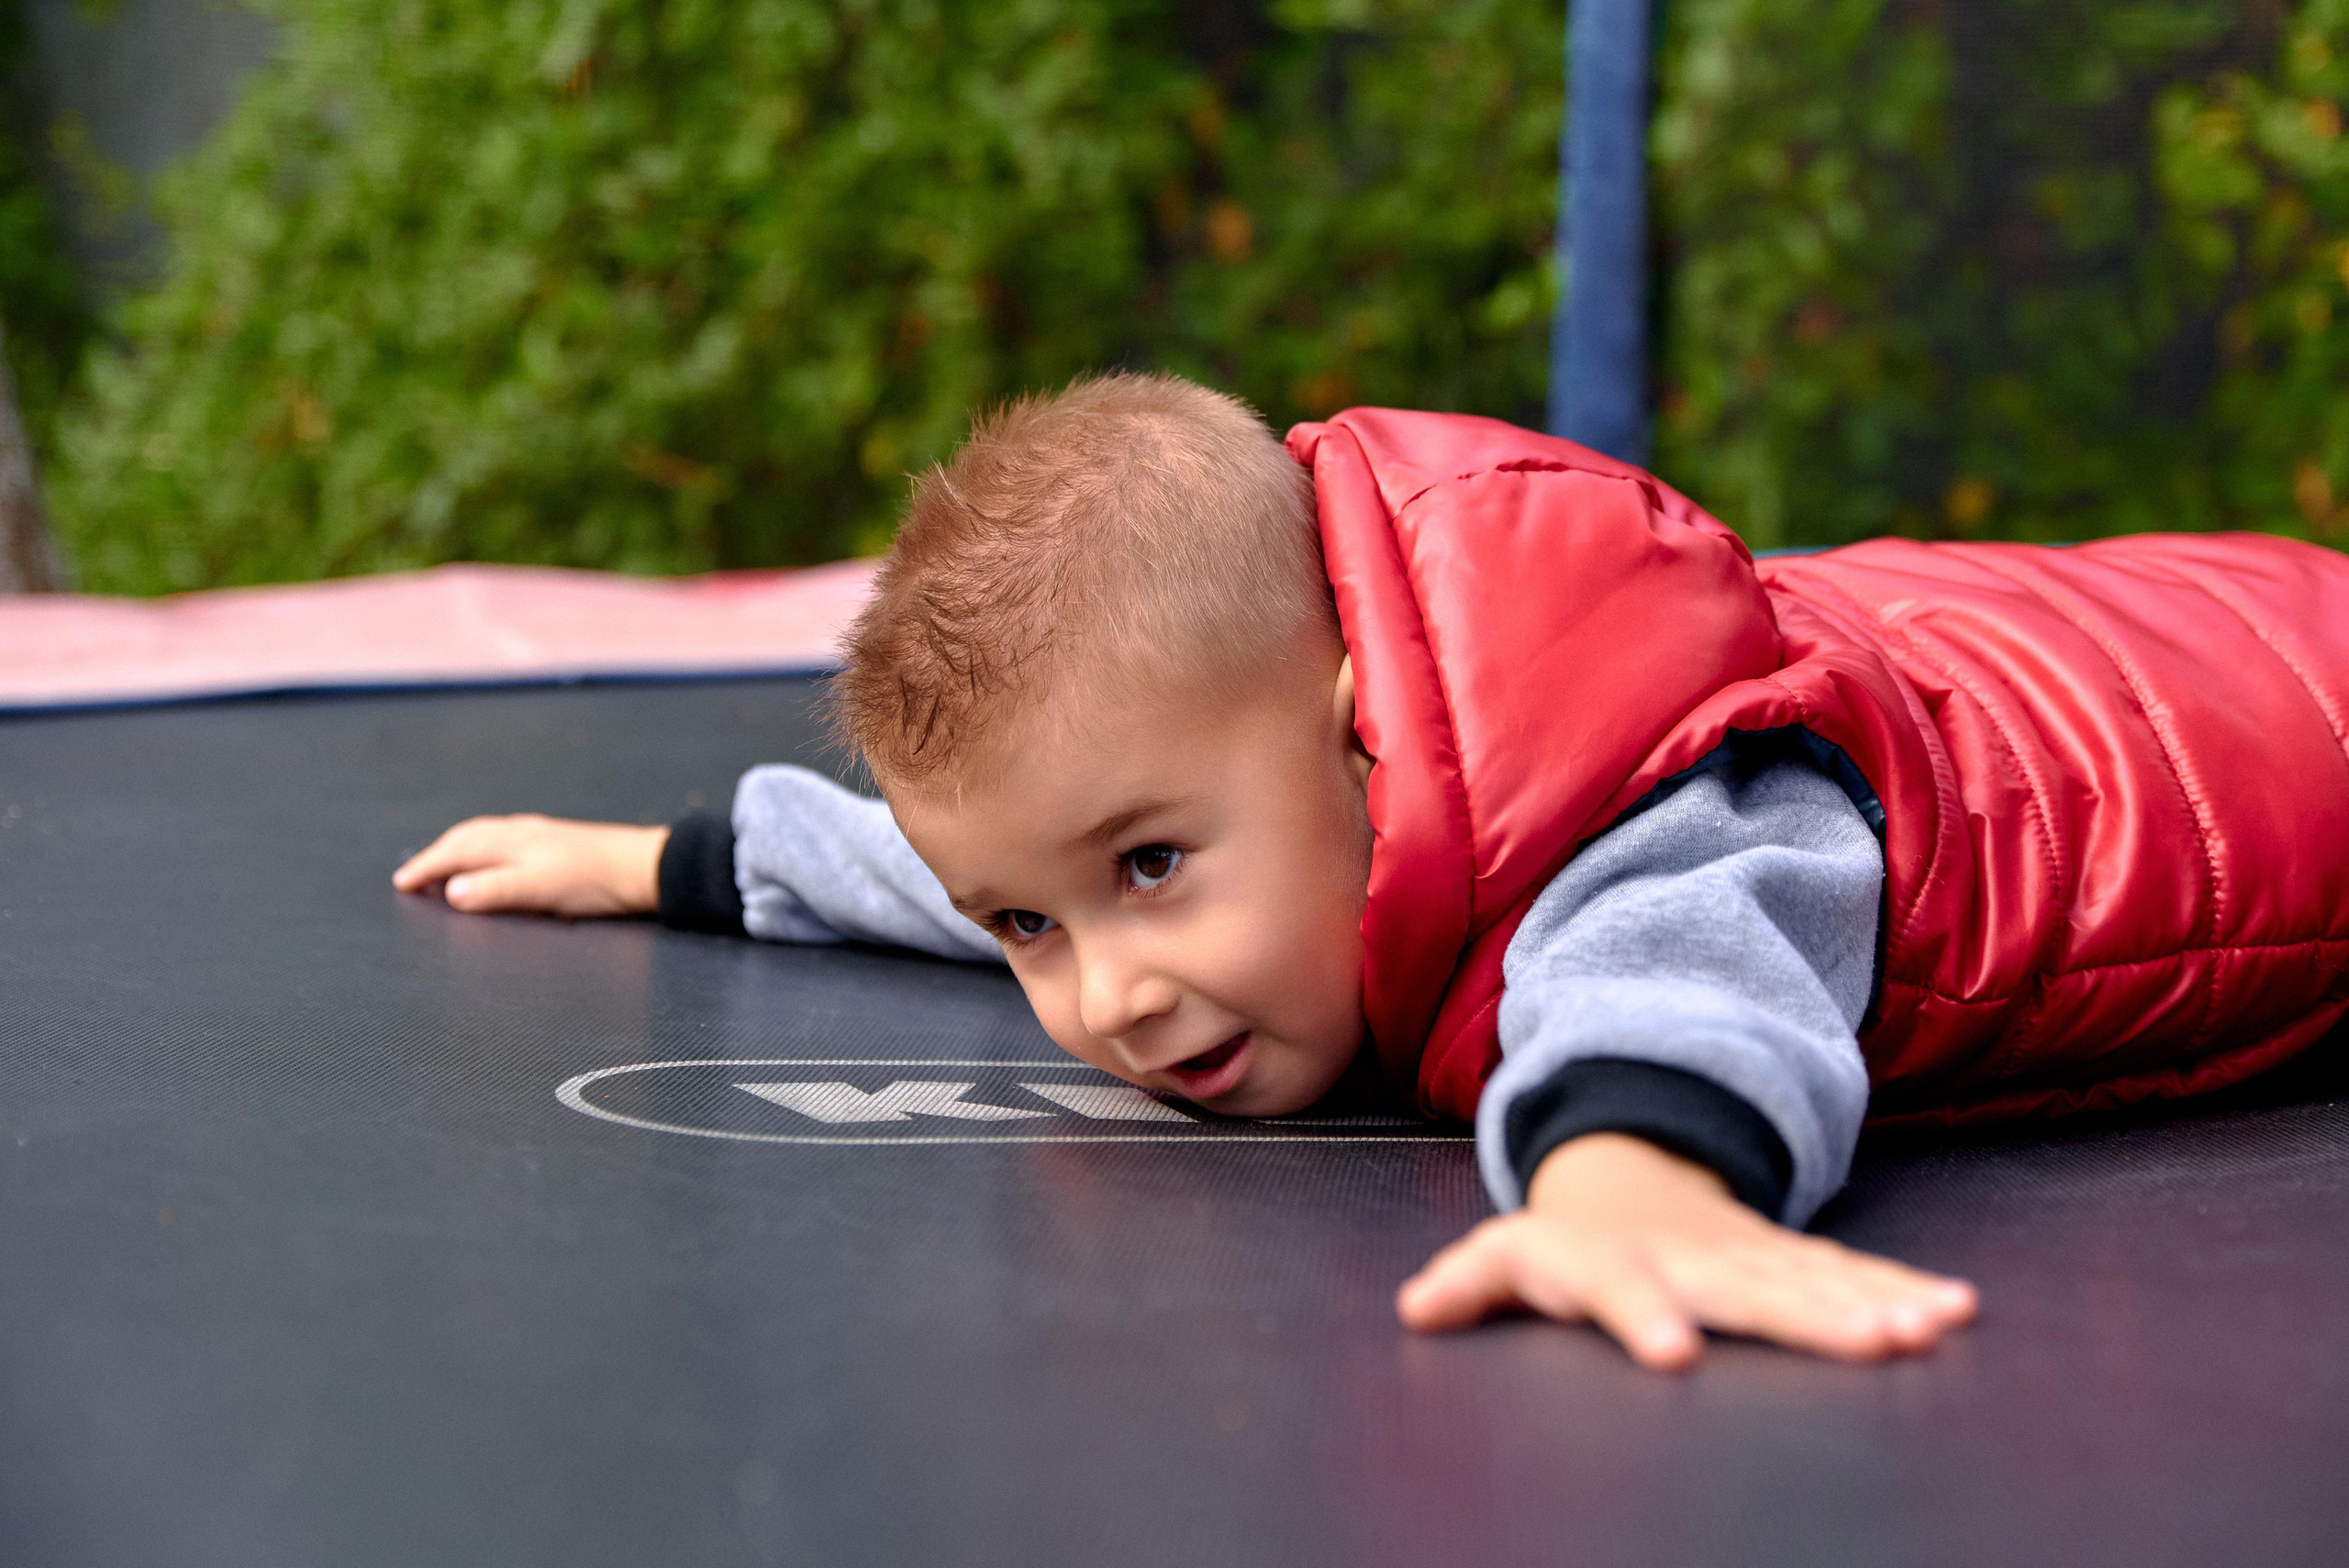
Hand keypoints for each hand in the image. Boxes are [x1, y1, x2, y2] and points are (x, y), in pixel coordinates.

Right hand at [391, 814, 667, 917]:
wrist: (646, 869)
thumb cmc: (595, 880)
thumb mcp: (540, 889)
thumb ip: (495, 890)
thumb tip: (452, 891)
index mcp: (511, 842)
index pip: (455, 852)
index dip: (426, 868)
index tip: (402, 884)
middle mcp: (522, 832)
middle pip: (467, 837)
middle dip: (437, 854)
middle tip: (414, 875)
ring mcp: (541, 834)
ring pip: (487, 835)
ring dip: (461, 848)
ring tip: (448, 864)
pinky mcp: (559, 842)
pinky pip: (508, 838)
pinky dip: (488, 847)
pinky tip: (500, 855)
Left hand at [1395, 1132, 1976, 1369]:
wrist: (1630, 1175)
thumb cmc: (1567, 1240)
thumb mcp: (1509, 1255)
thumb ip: (1469, 1282)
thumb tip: (1416, 1308)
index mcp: (1620, 1265)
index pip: (1628, 1292)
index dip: (1644, 1317)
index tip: (1672, 1353)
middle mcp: (1696, 1258)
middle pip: (1753, 1291)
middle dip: (1815, 1317)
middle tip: (1873, 1345)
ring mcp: (1752, 1257)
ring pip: (1820, 1281)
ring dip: (1877, 1303)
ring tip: (1931, 1328)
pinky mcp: (1794, 1262)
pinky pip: (1855, 1276)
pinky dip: (1904, 1291)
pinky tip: (1955, 1312)